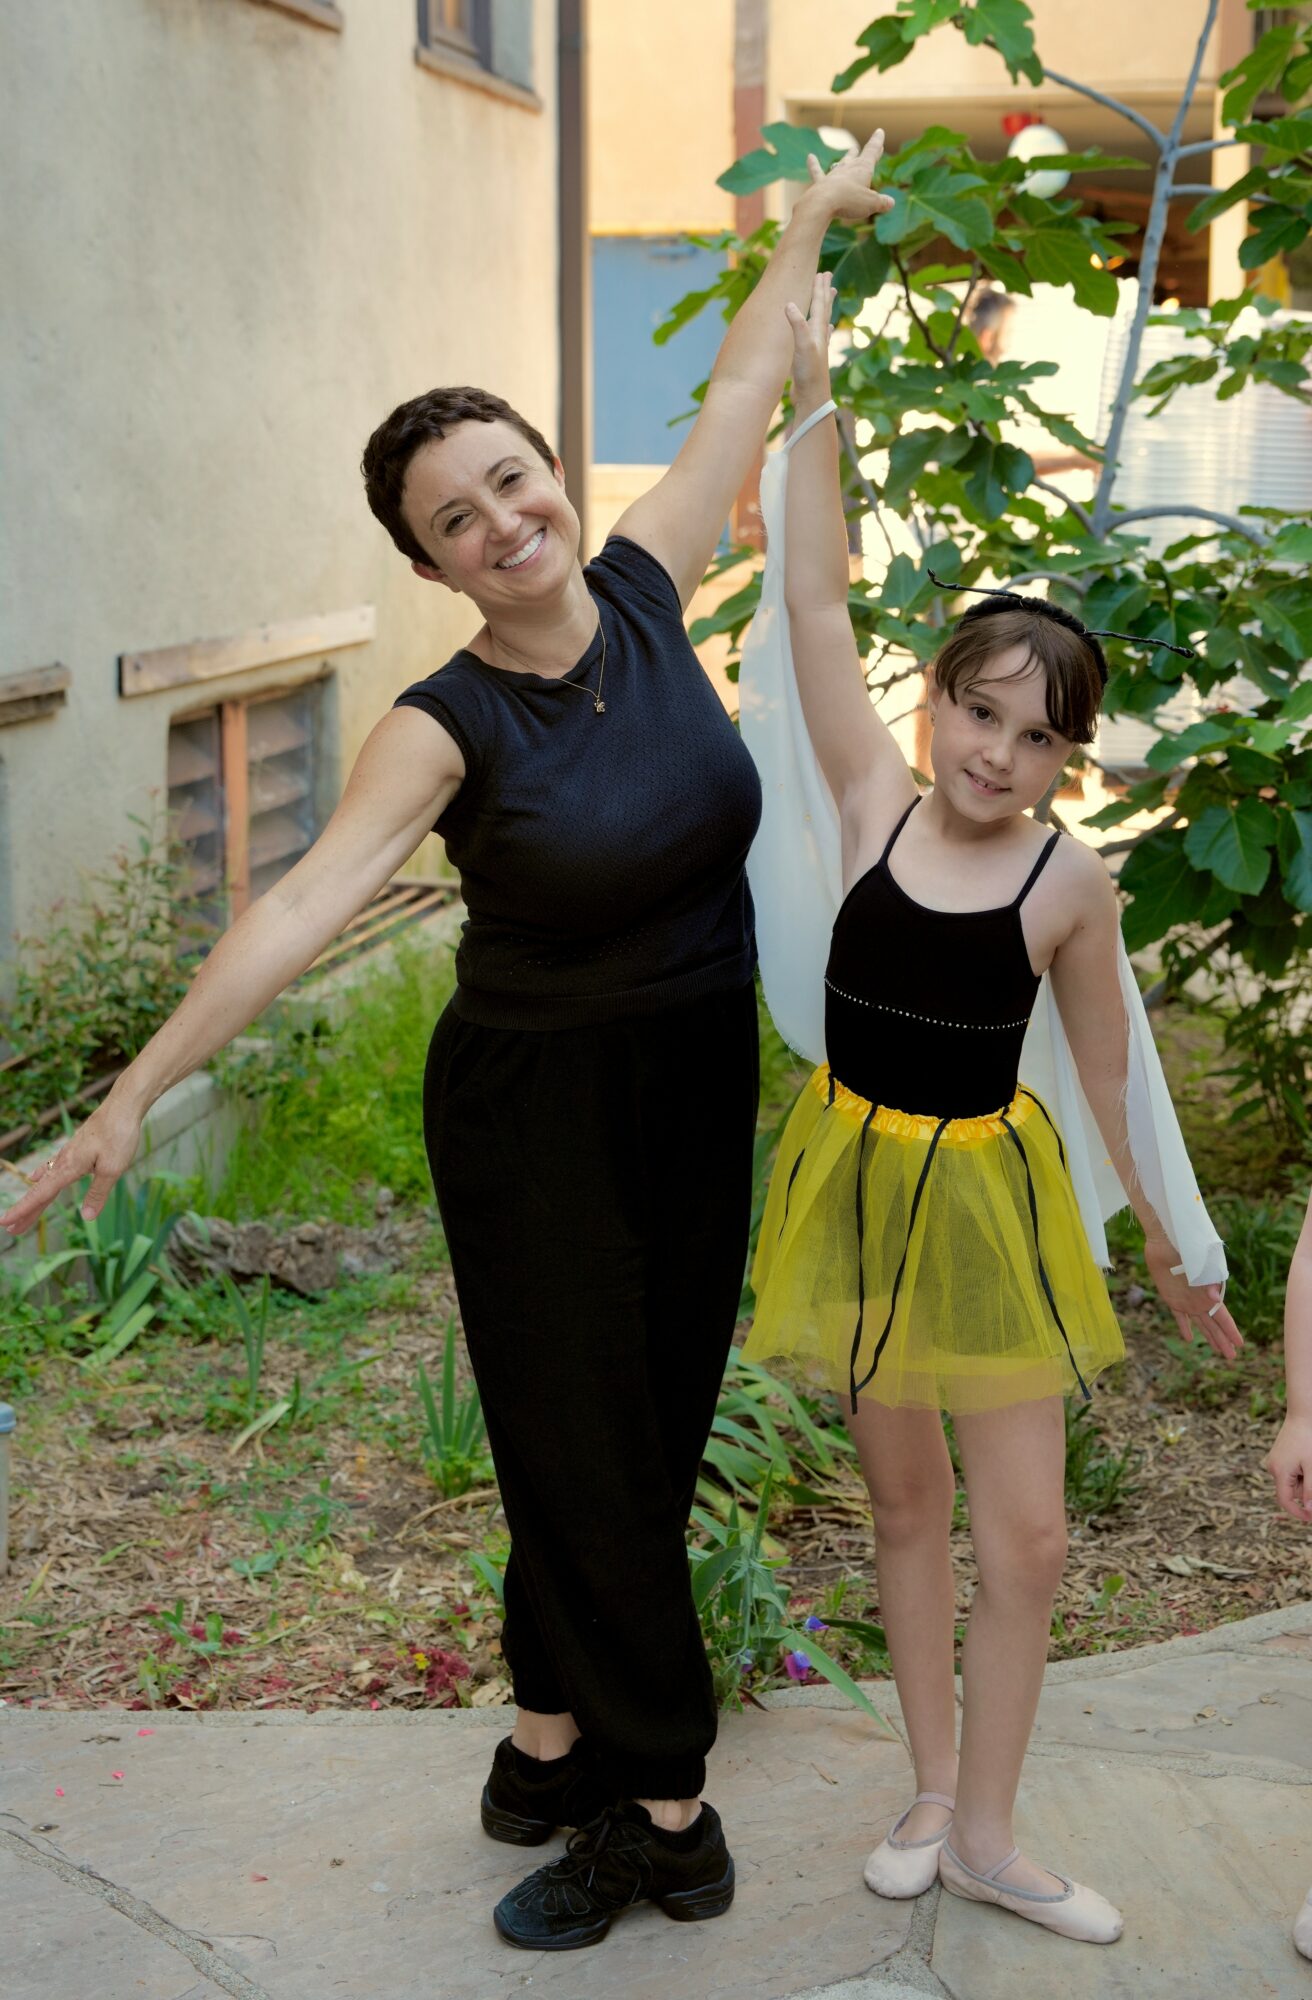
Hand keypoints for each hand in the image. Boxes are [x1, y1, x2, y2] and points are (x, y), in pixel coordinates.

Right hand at [0, 1093, 142, 1235]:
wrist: (123, 1106)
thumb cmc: (119, 1136)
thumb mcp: (113, 1169)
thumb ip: (98, 1193)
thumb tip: (86, 1218)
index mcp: (68, 1168)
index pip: (41, 1195)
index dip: (23, 1210)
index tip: (6, 1223)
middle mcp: (63, 1161)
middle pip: (40, 1191)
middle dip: (26, 1212)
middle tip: (11, 1230)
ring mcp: (68, 1153)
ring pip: (45, 1180)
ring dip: (34, 1199)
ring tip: (23, 1214)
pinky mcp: (75, 1148)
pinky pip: (52, 1166)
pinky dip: (41, 1176)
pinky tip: (34, 1177)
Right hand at [785, 272, 836, 407]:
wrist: (813, 398)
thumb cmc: (809, 373)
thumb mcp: (801, 346)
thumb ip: (797, 325)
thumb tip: (789, 304)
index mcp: (817, 331)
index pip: (819, 303)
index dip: (819, 288)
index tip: (821, 272)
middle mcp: (819, 336)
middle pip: (823, 308)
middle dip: (824, 292)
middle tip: (827, 276)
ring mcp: (817, 347)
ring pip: (822, 320)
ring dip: (825, 307)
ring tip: (829, 296)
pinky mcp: (812, 358)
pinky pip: (819, 337)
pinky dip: (822, 328)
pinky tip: (825, 328)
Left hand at [801, 129, 894, 225]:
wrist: (822, 204)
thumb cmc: (849, 202)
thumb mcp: (871, 204)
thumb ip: (882, 203)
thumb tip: (891, 202)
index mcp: (863, 168)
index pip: (872, 152)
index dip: (877, 142)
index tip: (879, 131)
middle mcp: (848, 168)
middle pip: (858, 157)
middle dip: (864, 152)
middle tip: (869, 146)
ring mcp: (834, 175)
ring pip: (842, 162)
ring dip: (847, 157)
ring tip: (851, 150)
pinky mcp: (821, 183)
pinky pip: (817, 171)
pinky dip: (813, 164)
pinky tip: (810, 157)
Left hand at [1144, 1235, 1242, 1362]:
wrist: (1166, 1239)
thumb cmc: (1187, 1247)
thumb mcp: (1201, 1262)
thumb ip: (1209, 1281)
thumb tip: (1215, 1300)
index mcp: (1209, 1293)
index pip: (1223, 1317)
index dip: (1231, 1331)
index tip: (1240, 1344)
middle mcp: (1200, 1300)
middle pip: (1214, 1325)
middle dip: (1223, 1340)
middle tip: (1232, 1357)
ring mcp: (1186, 1300)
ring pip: (1200, 1324)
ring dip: (1208, 1337)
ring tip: (1217, 1351)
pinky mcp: (1171, 1298)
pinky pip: (1179, 1317)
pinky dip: (1184, 1327)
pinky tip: (1189, 1338)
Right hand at [1264, 1415, 1311, 1523]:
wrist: (1304, 1413)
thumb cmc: (1309, 1439)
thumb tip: (1310, 1510)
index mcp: (1279, 1472)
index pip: (1286, 1501)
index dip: (1298, 1513)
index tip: (1311, 1518)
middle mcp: (1273, 1467)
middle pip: (1291, 1491)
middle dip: (1307, 1489)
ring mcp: (1275, 1460)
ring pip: (1293, 1481)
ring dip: (1306, 1478)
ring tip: (1311, 1461)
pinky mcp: (1280, 1455)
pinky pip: (1292, 1471)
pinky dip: (1303, 1470)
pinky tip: (1307, 1458)